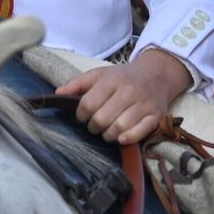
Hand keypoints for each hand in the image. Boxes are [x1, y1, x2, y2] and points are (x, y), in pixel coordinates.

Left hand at [56, 48, 191, 144]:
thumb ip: (77, 83)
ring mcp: (143, 104)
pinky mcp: (155, 116)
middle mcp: (128, 91)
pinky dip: (128, 139)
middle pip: (102, 119)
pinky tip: (121, 137)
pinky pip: (139, 133)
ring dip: (108, 135)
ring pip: (119, 129)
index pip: (88, 104)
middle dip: (94, 127)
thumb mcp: (99, 74)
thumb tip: (57, 94)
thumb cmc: (123, 77)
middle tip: (95, 125)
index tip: (83, 115)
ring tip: (107, 130)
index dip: (81, 115)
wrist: (156, 74)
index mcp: (111, 80)